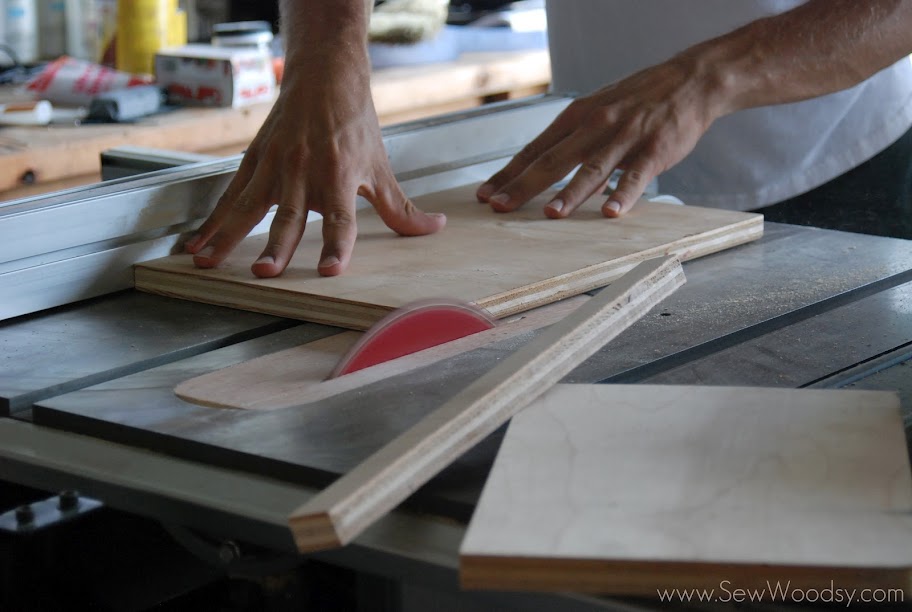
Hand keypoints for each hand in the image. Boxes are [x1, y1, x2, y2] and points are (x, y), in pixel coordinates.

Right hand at [185, 56, 445, 277]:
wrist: (324, 76)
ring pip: (247, 207)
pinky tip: (197, 242)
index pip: (340, 220)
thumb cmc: (354, 124)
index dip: (336, 246)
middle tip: (264, 272)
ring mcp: (274, 167)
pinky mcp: (253, 161)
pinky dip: (212, 220)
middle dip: (276, 246)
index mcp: (339, 177)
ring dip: (226, 236)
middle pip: (289, 217)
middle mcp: (304, 174)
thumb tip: (434, 228)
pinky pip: (230, 196)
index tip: (330, 270)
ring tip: (206, 262)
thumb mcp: (380, 166)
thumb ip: (399, 207)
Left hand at [476, 54, 724, 218]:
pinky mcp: (654, 149)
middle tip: (499, 208)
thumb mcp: (598, 111)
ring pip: (591, 169)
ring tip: (550, 214)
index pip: (534, 150)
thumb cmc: (638, 100)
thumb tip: (550, 175)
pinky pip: (635, 175)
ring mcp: (624, 137)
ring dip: (570, 194)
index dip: (508, 173)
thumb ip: (574, 142)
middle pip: (552, 161)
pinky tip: (611, 212)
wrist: (689, 81)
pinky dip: (623, 194)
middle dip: (523, 186)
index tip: (485, 195)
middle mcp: (594, 125)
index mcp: (576, 117)